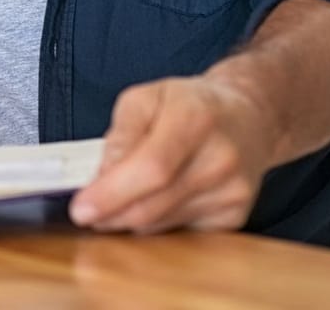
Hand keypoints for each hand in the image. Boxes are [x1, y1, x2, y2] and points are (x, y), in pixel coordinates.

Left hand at [68, 76, 277, 233]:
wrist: (248, 119)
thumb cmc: (188, 105)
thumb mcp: (144, 98)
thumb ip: (120, 135)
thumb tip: (101, 178)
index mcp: (195, 118)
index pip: (151, 168)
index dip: (112, 193)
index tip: (81, 209)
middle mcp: (221, 158)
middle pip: (154, 204)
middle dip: (110, 213)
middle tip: (86, 213)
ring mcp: (233, 191)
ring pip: (162, 223)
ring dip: (129, 218)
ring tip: (119, 198)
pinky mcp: (236, 215)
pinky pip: (179, 232)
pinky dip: (155, 223)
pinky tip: (153, 202)